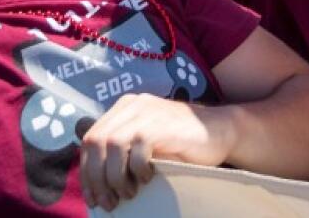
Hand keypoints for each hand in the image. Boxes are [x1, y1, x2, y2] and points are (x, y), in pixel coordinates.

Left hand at [78, 92, 231, 210]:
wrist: (221, 131)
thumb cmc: (182, 145)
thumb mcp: (145, 146)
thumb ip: (122, 153)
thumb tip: (96, 184)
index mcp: (123, 109)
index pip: (89, 140)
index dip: (87, 172)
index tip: (94, 198)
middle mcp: (131, 105)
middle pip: (94, 141)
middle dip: (96, 178)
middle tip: (109, 202)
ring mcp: (146, 111)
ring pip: (111, 145)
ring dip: (114, 176)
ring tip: (128, 194)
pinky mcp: (161, 123)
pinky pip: (136, 147)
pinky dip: (137, 168)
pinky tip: (149, 177)